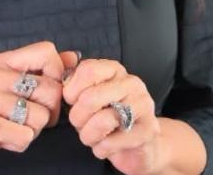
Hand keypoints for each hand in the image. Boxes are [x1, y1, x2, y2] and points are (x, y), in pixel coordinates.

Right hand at [0, 41, 80, 174]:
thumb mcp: (11, 89)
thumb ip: (42, 72)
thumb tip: (73, 57)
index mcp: (2, 62)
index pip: (47, 51)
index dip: (59, 75)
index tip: (47, 95)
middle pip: (51, 89)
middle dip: (48, 114)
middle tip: (26, 120)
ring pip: (41, 117)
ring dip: (31, 132)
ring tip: (10, 129)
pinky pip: (25, 136)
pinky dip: (19, 144)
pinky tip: (3, 140)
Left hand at [61, 57, 162, 174]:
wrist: (139, 146)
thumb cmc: (107, 116)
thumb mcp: (87, 94)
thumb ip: (73, 78)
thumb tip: (63, 63)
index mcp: (114, 69)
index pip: (87, 70)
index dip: (71, 90)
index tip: (71, 102)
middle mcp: (131, 82)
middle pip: (90, 98)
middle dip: (77, 117)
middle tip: (79, 125)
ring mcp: (143, 105)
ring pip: (101, 121)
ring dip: (88, 136)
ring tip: (91, 137)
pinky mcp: (149, 130)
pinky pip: (112, 142)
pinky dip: (100, 149)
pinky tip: (104, 147)